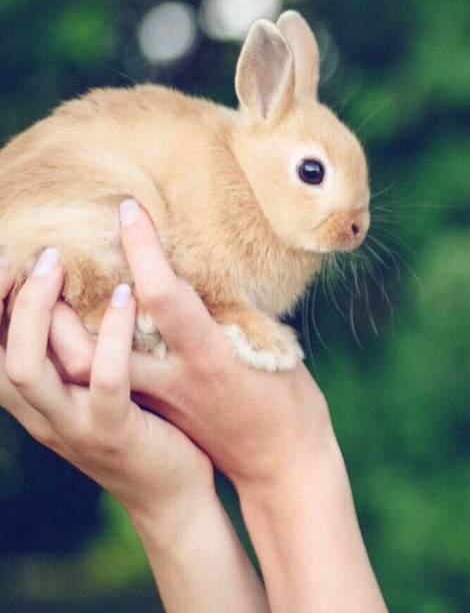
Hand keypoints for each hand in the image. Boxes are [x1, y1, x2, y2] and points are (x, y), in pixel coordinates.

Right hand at [0, 249, 212, 520]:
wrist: (173, 496)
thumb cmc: (140, 430)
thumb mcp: (94, 392)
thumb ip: (77, 353)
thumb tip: (77, 293)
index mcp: (36, 402)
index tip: (7, 255)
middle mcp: (43, 415)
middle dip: (7, 298)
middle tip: (41, 252)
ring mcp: (75, 427)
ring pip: (29, 368)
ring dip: (41, 310)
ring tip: (63, 263)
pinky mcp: (117, 434)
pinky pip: (105, 381)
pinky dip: (111, 336)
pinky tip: (129, 297)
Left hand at [47, 199, 337, 491]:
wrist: (281, 464)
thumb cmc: (286, 398)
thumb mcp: (268, 348)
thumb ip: (228, 313)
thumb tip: (196, 273)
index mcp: (212, 357)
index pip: (166, 297)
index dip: (144, 250)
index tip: (128, 209)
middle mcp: (175, 380)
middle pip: (97, 344)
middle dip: (67, 302)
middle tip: (52, 256)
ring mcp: (157, 401)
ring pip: (86, 368)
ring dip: (61, 330)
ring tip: (49, 289)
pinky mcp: (151, 414)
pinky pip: (103, 377)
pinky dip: (85, 350)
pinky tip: (77, 327)